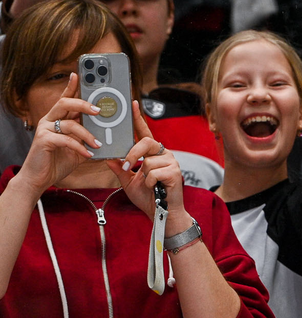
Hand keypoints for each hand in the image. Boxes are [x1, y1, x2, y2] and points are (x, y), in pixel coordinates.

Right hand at [15, 74, 102, 194]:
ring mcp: (45, 129)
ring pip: (69, 123)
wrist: (40, 177)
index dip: (71, 86)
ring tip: (98, 144)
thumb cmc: (59, 161)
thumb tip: (110, 137)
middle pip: (66, 103)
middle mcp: (50, 120)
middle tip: (99, 110)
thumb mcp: (79, 149)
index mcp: (59, 119)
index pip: (66, 99)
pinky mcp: (43, 140)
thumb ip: (89, 139)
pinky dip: (79, 147)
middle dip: (84, 104)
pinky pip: (65, 140)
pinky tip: (88, 154)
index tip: (79, 75)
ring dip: (87, 134)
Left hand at [108, 102, 185, 225]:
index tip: (131, 103)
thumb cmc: (148, 197)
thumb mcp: (128, 181)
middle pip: (146, 142)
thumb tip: (109, 157)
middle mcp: (163, 154)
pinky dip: (151, 183)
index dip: (137, 118)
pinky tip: (156, 188)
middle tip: (129, 167)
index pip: (143, 132)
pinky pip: (154, 172)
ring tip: (150, 184)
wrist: (162, 214)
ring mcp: (171, 162)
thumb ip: (119, 168)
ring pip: (148, 161)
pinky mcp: (175, 172)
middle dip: (134, 154)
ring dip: (144, 176)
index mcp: (152, 153)